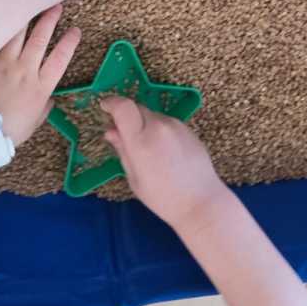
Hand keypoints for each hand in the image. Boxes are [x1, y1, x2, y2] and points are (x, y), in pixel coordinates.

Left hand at [0, 5, 79, 145]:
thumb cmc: (10, 131)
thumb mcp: (33, 123)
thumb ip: (43, 108)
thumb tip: (49, 100)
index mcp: (40, 87)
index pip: (60, 59)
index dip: (70, 42)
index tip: (76, 30)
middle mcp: (25, 71)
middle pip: (40, 39)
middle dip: (50, 19)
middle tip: (55, 5)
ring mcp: (5, 65)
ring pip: (17, 35)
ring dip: (25, 18)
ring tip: (29, 4)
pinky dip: (0, 30)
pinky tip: (1, 19)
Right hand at [101, 97, 224, 229]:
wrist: (202, 202)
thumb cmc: (163, 198)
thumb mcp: (135, 179)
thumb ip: (123, 151)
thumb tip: (110, 131)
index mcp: (141, 141)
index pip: (123, 107)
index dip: (111, 103)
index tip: (105, 107)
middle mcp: (158, 127)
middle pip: (137, 108)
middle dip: (127, 117)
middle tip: (125, 136)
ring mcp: (175, 125)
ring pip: (152, 116)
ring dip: (145, 125)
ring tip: (150, 151)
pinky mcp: (188, 129)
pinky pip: (167, 123)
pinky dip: (160, 131)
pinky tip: (166, 153)